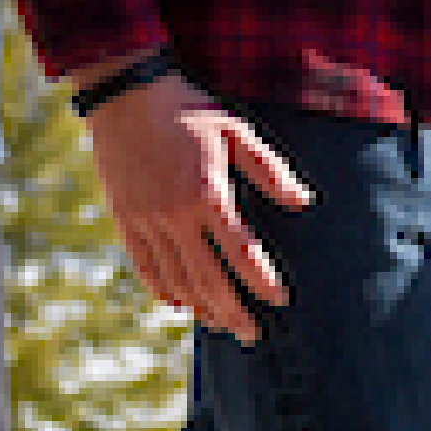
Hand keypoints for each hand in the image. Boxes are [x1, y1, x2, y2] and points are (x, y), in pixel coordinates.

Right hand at [83, 69, 311, 343]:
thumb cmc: (188, 109)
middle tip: (252, 335)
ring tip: (222, 325)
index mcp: (207, 194)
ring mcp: (146, 220)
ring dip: (200, 308)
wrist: (126, 95)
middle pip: (207, 278)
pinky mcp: (126, 219)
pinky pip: (144, 266)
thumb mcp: (236, 131)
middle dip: (232, 312)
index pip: (240, 251)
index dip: (261, 280)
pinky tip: (179, 304)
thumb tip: (304, 202)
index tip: (280, 300)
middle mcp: (174, 215)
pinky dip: (162, 289)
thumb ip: (270, 170)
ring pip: (175, 279)